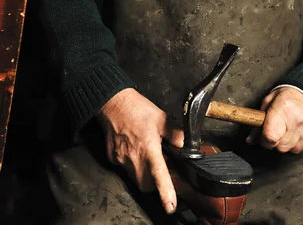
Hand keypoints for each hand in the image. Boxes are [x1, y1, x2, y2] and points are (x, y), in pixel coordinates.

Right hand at [97, 88, 183, 213]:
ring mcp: (121, 159)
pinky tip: (134, 150)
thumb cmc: (136, 108)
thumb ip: (174, 133)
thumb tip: (184, 144)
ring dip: (144, 175)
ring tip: (147, 157)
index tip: (170, 206)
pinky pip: (124, 169)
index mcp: (148, 147)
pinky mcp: (112, 158)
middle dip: (155, 183)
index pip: (159, 174)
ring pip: (135, 178)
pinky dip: (132, 165)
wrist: (113, 103)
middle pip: (146, 184)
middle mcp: (133, 157)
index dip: (165, 192)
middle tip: (162, 170)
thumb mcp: (162, 117)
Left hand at [246, 87, 302, 152]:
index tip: (265, 136)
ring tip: (290, 128)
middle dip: (277, 141)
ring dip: (289, 143)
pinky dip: (301, 142)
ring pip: (293, 149)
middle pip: (281, 147)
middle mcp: (298, 119)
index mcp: (283, 108)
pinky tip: (300, 130)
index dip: (265, 140)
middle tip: (279, 129)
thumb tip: (250, 140)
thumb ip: (259, 121)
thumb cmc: (288, 96)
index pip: (270, 137)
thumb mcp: (269, 102)